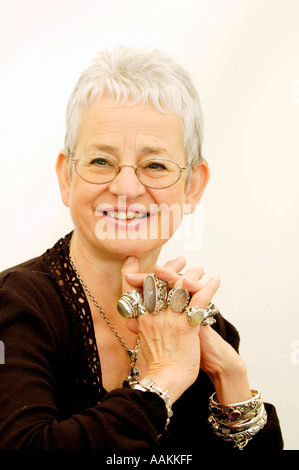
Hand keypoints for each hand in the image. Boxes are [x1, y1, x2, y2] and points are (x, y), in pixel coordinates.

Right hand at [121, 257, 218, 402]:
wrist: (164, 381)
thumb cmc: (155, 364)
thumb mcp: (142, 341)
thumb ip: (141, 326)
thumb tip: (134, 320)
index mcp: (142, 318)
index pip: (139, 288)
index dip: (142, 273)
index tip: (146, 263)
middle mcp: (154, 314)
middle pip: (160, 282)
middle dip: (171, 268)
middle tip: (181, 260)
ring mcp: (170, 319)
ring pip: (181, 287)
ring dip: (192, 275)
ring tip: (200, 270)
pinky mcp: (186, 326)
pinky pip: (199, 300)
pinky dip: (209, 288)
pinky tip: (216, 280)